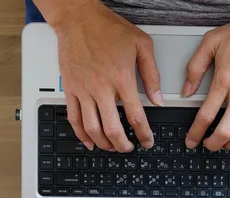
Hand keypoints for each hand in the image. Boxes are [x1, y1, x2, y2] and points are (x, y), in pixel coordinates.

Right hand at [36, 0, 163, 152]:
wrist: (78, 18)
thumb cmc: (108, 28)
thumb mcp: (141, 45)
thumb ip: (152, 75)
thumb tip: (158, 99)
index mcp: (122, 78)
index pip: (136, 116)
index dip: (144, 134)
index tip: (147, 141)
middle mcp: (102, 87)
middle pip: (113, 128)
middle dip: (123, 145)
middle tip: (129, 148)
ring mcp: (83, 90)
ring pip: (92, 128)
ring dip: (103, 143)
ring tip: (112, 147)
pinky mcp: (70, 88)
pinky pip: (74, 118)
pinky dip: (81, 134)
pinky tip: (89, 142)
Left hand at [183, 5, 229, 152]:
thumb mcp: (211, 42)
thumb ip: (195, 67)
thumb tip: (186, 90)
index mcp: (224, 80)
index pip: (206, 115)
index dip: (196, 133)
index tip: (192, 141)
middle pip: (226, 130)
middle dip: (214, 144)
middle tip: (208, 146)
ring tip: (226, 145)